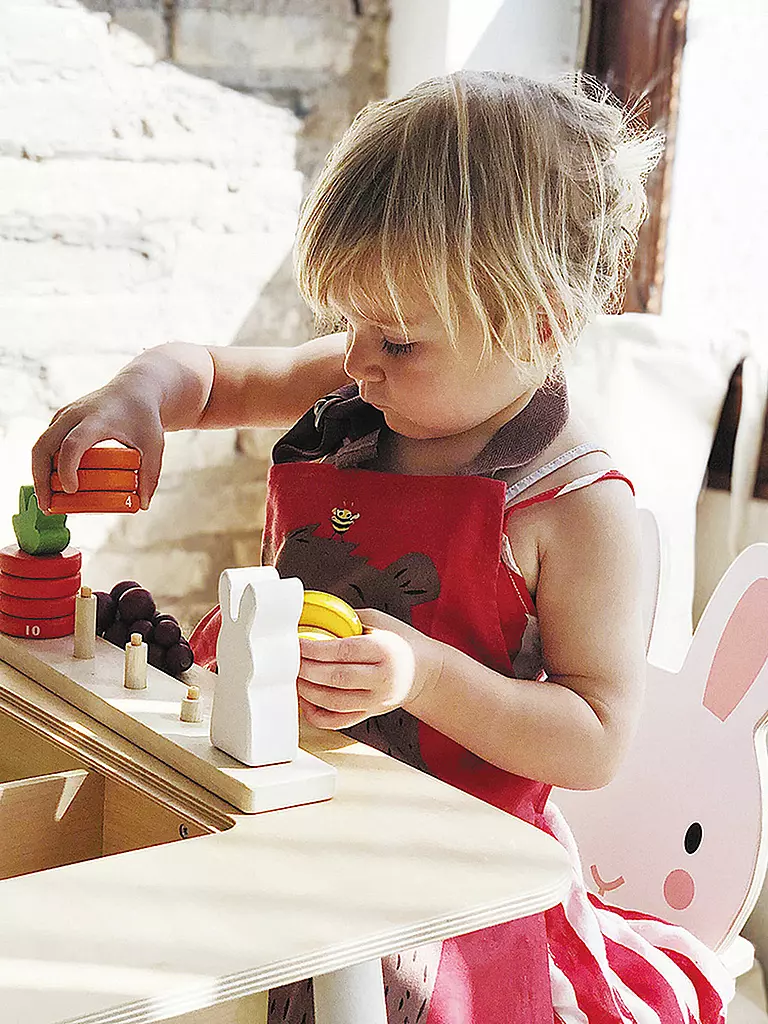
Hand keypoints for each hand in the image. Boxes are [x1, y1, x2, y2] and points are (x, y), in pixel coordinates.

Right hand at [32, 369, 164, 512]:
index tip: (72, 490)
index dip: (67, 468)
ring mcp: (65, 415)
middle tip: (48, 506)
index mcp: (97, 419)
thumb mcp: (154, 445)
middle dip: (40, 478)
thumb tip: (144, 505)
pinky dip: (44, 465)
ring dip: (38, 474)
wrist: (135, 388)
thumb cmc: (144, 417)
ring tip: (47, 502)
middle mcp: (75, 415)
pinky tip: (52, 486)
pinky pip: (45, 443)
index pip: (73, 444)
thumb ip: (150, 474)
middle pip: (44, 446)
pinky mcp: (61, 419)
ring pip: (40, 445)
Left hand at [297, 608, 443, 729]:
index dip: (316, 649)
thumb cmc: (399, 642)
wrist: (424, 671)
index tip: (297, 644)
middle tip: (290, 661)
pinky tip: (306, 700)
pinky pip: (338, 721)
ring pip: (334, 702)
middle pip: (336, 678)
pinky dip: (317, 714)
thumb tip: (314, 616)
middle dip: (307, 670)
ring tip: (295, 678)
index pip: (344, 651)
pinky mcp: (370, 714)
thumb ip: (349, 619)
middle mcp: (382, 679)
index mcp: (385, 650)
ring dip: (308, 691)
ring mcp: (376, 701)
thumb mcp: (381, 621)